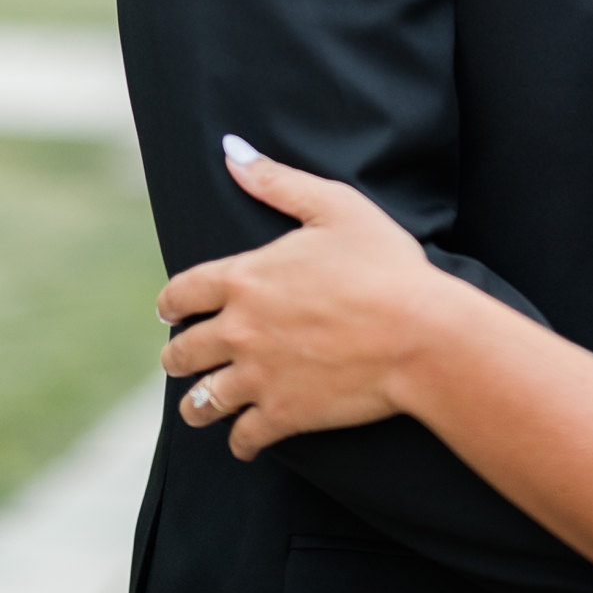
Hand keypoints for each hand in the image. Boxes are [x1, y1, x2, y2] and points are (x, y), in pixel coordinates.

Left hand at [158, 142, 444, 458]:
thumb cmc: (386, 265)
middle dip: (179, 355)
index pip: (181, 294)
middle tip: (184, 358)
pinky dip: (241, 441)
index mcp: (245, 279)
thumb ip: (278, 181)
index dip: (170, 304)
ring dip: (198, 403)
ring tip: (203, 404)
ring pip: (200, 402)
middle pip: (181, 353)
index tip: (170, 311)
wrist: (421, 333)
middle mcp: (239, 330)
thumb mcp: (336, 207)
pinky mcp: (283, 414)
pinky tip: (247, 439)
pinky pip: (243, 438)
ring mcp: (258, 377)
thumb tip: (232, 152)